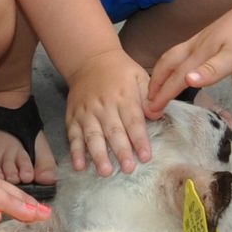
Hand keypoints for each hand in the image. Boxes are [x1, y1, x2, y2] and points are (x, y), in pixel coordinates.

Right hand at [64, 51, 152, 175]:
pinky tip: (79, 166)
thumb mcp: (140, 76)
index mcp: (124, 96)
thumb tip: (157, 114)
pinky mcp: (73, 117)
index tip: (145, 157)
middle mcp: (104, 106)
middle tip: (128, 169)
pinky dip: (75, 152)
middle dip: (121, 151)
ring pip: (92, 136)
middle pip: (113, 131)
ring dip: (98, 155)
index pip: (133, 121)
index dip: (140, 140)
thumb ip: (149, 97)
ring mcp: (87, 112)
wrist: (90, 60)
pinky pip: (73, 136)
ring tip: (105, 171)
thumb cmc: (120, 72)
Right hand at [146, 0, 231, 112]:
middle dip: (155, 81)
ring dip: (162, 71)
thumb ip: (211, 71)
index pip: (175, 78)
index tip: (151, 110)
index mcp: (200, 53)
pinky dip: (175, 63)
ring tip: (158, 83)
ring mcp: (202, 39)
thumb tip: (187, 81)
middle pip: (167, 63)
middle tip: (147, 98)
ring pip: (174, 56)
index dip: (162, 95)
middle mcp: (196, 45)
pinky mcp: (210, 36)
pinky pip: (183, 52)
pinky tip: (184, 66)